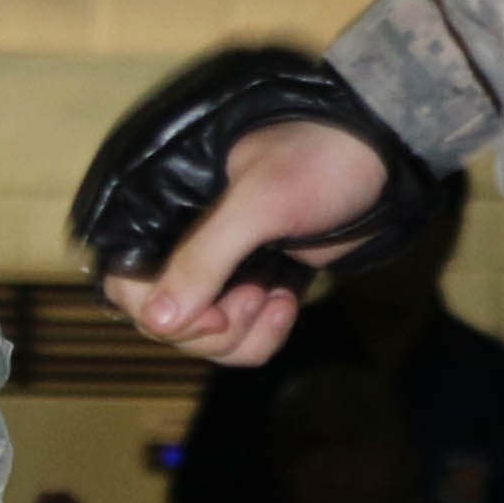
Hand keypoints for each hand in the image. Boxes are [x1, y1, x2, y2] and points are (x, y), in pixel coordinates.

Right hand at [105, 116, 393, 366]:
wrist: (378, 162)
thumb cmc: (315, 163)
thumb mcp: (258, 203)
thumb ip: (205, 257)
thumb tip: (158, 322)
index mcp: (164, 212)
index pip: (125, 286)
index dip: (161, 314)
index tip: (215, 312)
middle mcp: (180, 245)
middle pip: (166, 324)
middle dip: (216, 326)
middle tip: (257, 294)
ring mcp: (217, 271)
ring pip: (204, 339)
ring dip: (244, 331)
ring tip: (277, 295)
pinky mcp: (250, 288)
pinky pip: (239, 340)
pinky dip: (265, 333)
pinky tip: (287, 301)